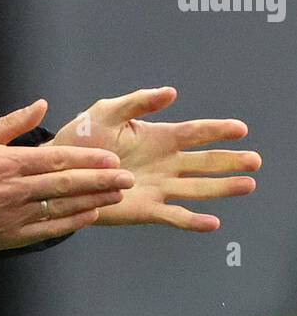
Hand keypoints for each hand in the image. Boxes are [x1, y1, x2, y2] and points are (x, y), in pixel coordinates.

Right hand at [0, 98, 133, 253]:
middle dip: (100, 181)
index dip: (86, 159)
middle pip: (66, 183)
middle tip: (127, 178)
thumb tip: (42, 104)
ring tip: (117, 195)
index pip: (56, 159)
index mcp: (9, 162)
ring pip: (62, 206)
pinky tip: (91, 215)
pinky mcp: (13, 235)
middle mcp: (16, 188)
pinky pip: (49, 229)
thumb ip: (13, 122)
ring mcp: (16, 214)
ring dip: (93, 200)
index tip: (110, 158)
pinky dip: (72, 222)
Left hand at [49, 87, 259, 230]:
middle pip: (204, 162)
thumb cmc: (83, 138)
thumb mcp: (108, 112)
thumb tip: (171, 92)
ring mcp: (158, 187)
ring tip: (247, 185)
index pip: (195, 133)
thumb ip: (139, 102)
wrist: (60, 171)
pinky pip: (174, 216)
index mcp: (158, 138)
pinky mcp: (146, 209)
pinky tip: (213, 222)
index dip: (218, 130)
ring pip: (197, 188)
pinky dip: (193, 221)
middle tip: (255, 161)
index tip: (241, 129)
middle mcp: (165, 163)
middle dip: (230, 161)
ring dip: (222, 188)